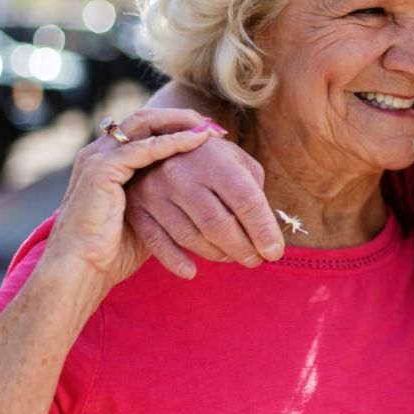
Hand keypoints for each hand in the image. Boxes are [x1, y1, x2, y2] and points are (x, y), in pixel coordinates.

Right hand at [42, 109, 217, 296]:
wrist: (80, 270)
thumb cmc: (112, 252)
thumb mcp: (145, 218)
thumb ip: (164, 201)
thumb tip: (203, 202)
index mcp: (107, 163)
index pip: (145, 131)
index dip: (177, 127)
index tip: (211, 135)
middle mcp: (100, 153)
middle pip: (145, 119)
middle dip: (181, 117)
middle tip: (214, 125)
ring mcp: (98, 158)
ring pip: (144, 123)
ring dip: (180, 122)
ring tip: (210, 128)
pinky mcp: (101, 169)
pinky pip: (143, 147)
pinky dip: (173, 141)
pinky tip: (198, 141)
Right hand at [124, 122, 283, 278]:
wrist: (157, 141)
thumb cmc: (209, 156)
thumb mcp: (236, 160)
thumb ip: (254, 190)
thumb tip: (268, 233)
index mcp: (214, 159)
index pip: (245, 200)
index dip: (263, 231)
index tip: (275, 253)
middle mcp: (181, 174)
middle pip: (219, 225)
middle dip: (243, 249)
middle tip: (256, 260)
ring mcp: (155, 192)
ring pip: (192, 238)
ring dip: (218, 255)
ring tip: (233, 257)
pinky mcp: (137, 208)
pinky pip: (158, 243)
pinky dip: (176, 261)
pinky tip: (192, 272)